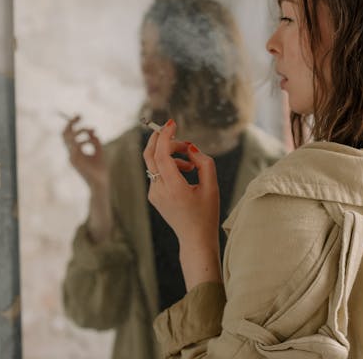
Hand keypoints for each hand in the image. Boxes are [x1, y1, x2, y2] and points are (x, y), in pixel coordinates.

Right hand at [62, 115, 108, 193]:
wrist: (100, 183)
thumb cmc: (100, 169)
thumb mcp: (99, 151)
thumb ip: (95, 141)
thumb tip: (93, 131)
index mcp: (75, 151)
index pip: (69, 135)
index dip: (72, 124)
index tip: (79, 116)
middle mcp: (71, 153)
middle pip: (65, 134)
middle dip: (71, 123)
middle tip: (80, 116)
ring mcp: (72, 157)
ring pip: (69, 138)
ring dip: (82, 131)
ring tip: (91, 131)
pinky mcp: (76, 160)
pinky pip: (76, 146)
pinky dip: (85, 139)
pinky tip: (92, 140)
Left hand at [143, 119, 221, 287]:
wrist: (195, 238)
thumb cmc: (206, 213)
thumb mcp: (212, 186)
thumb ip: (203, 162)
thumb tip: (190, 148)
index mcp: (173, 188)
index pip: (161, 154)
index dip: (165, 136)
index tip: (172, 123)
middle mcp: (159, 190)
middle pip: (149, 155)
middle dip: (162, 140)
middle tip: (180, 138)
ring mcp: (154, 193)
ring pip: (155, 163)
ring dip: (171, 155)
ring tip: (191, 165)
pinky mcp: (154, 195)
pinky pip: (157, 172)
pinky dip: (170, 166)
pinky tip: (185, 173)